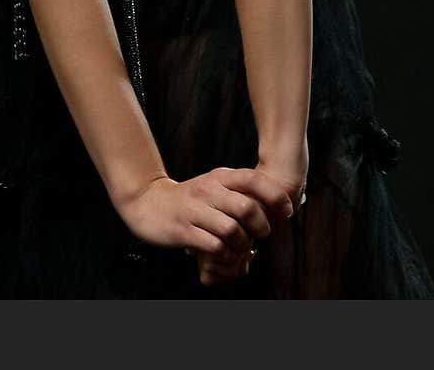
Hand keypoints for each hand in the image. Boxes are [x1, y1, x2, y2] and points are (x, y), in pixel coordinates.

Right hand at [113, 165, 288, 277]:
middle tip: (260, 235)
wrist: (148, 203)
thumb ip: (237, 192)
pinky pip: (215, 247)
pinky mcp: (184, 230)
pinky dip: (226, 256)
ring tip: (241, 249)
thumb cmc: (188, 200)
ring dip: (242, 245)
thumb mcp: (212, 187)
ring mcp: (195, 210)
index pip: (254, 180)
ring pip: (233, 230)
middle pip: (247, 207)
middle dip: (261, 227)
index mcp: (218, 177)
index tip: (286, 212)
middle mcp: (208, 190)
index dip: (275, 196)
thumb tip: (271, 207)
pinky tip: (225, 255)